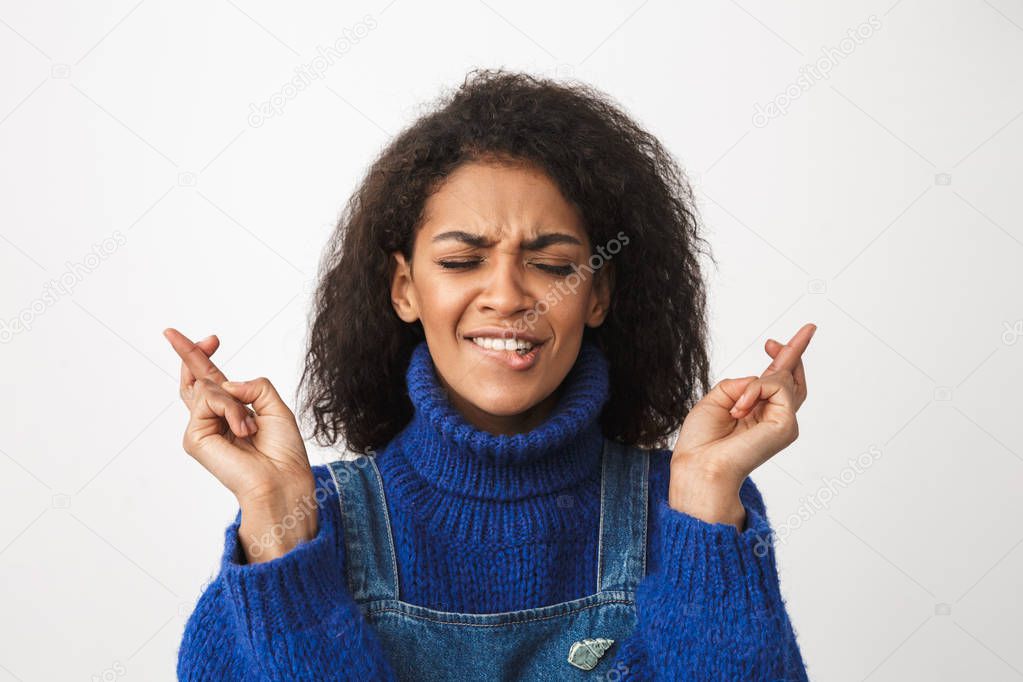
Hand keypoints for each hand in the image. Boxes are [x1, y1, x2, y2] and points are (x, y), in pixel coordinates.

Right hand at [163, 327, 316, 561]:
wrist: (283, 479)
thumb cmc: (283, 450)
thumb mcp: (275, 405)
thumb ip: (254, 385)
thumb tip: (225, 384)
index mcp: (232, 411)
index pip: (212, 381)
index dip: (205, 357)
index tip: (212, 339)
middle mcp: (213, 419)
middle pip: (192, 381)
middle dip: (188, 353)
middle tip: (172, 333)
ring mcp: (201, 428)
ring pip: (207, 388)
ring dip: (234, 402)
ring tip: (250, 426)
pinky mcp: (194, 438)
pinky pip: (208, 402)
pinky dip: (231, 410)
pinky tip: (243, 430)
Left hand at [668, 323, 815, 527]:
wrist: (699, 465)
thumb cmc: (702, 440)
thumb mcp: (717, 399)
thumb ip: (741, 384)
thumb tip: (760, 380)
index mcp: (756, 412)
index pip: (778, 383)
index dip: (781, 357)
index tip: (772, 342)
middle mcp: (773, 417)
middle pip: (794, 380)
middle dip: (792, 352)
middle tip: (784, 337)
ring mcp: (783, 422)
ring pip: (783, 380)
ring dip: (756, 384)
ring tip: (735, 408)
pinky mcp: (786, 426)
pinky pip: (777, 388)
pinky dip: (756, 391)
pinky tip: (739, 409)